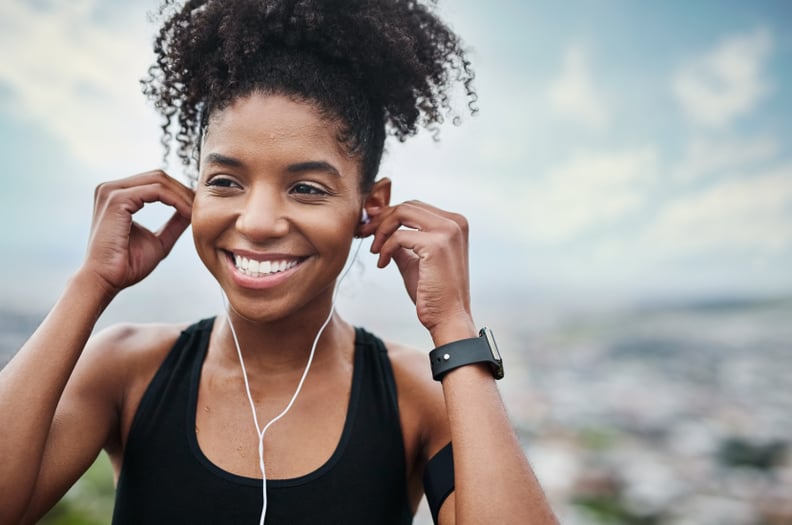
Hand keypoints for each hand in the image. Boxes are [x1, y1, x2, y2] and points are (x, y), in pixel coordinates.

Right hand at [81, 170, 193, 296]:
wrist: (106, 281)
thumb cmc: (127, 265)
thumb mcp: (158, 240)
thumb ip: (174, 224)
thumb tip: (193, 211)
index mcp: (118, 195)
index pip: (156, 182)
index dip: (180, 192)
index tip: (199, 208)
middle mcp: (111, 188)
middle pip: (159, 177)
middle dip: (184, 191)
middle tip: (202, 208)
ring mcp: (111, 191)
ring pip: (159, 181)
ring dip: (183, 195)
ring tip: (196, 213)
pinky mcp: (116, 199)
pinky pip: (156, 191)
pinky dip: (176, 201)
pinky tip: (188, 214)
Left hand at [361, 201, 475, 342]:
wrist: (448, 318)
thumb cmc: (433, 293)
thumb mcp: (415, 260)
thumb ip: (401, 241)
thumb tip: (378, 226)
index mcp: (455, 223)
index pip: (415, 207)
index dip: (388, 214)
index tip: (370, 227)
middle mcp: (455, 222)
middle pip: (407, 206)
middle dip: (381, 219)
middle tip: (364, 234)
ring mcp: (448, 231)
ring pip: (401, 213)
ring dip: (381, 230)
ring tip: (374, 251)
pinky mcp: (436, 245)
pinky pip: (398, 236)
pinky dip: (385, 248)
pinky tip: (382, 264)